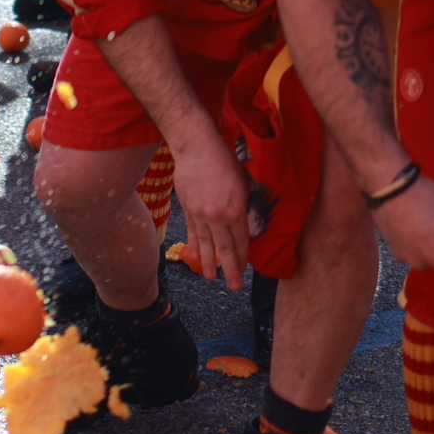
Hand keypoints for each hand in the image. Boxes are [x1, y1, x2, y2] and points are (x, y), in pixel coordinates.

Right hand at [171, 133, 252, 290]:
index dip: (243, 257)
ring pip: (207, 244)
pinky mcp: (188, 209)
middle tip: (235, 286)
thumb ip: (241, 207)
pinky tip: (196, 256)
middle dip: (231, 269)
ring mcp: (200, 215)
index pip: (241, 241)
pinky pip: (193, 232)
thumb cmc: (224, 160)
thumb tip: (240, 224)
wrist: (196, 147)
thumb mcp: (242, 183)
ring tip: (211, 278)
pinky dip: (195, 246)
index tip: (245, 270)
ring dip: (210, 263)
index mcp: (236, 210)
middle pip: (225, 248)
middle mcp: (218, 217)